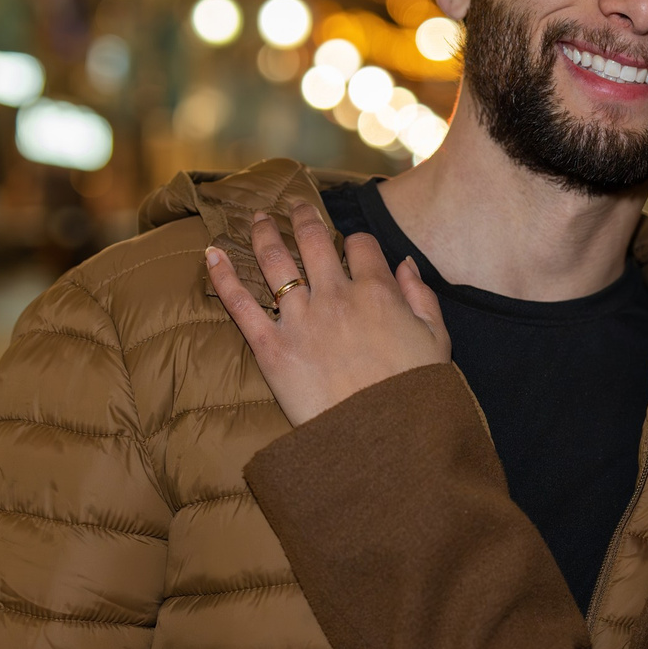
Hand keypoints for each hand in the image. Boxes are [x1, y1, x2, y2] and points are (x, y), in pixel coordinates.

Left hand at [205, 202, 452, 426]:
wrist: (382, 442)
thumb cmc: (415, 395)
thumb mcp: (437, 341)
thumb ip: (421, 296)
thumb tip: (405, 263)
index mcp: (378, 292)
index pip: (362, 246)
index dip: (357, 241)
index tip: (351, 246)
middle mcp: (336, 296)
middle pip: (314, 241)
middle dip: (303, 218)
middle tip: (294, 206)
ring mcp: (301, 321)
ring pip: (275, 262)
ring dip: (264, 234)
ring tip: (257, 218)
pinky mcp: (272, 349)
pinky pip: (241, 306)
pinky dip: (223, 277)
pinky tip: (211, 255)